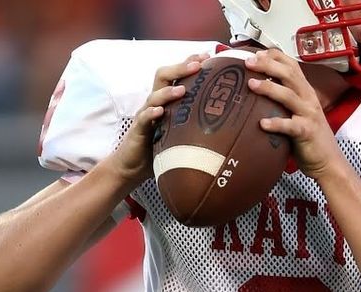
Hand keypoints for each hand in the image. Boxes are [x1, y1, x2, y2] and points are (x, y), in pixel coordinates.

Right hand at [106, 52, 210, 186]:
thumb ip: (197, 121)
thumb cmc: (160, 148)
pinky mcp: (138, 131)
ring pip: (154, 96)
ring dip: (168, 91)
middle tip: (198, 64)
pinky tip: (160, 112)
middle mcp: (155, 103)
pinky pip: (144, 118)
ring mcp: (145, 115)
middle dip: (180, 67)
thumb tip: (228, 119)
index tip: (208, 56)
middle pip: (163, 76)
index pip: (176, 75)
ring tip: (183, 89)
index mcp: (166, 101)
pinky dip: (151, 113)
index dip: (189, 62)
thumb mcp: (182, 131)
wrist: (132, 166)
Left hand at [244, 49, 346, 181]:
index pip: (292, 65)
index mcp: (305, 91)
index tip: (256, 53)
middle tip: (248, 63)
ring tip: (251, 84)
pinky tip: (262, 124)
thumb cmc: (307, 137)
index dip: (275, 56)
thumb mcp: (297, 112)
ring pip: (289, 96)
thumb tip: (257, 90)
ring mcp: (308, 115)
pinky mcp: (306, 133)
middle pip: (289, 75)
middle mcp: (308, 99)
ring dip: (269, 88)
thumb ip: (283, 101)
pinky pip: (290, 126)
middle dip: (268, 65)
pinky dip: (276, 123)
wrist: (328, 161)